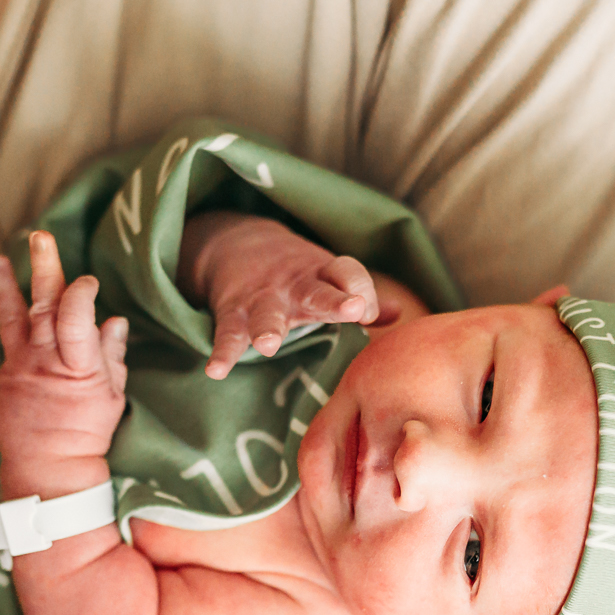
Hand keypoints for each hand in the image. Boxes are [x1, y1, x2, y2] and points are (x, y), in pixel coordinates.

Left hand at [0, 231, 130, 498]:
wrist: (47, 467)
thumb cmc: (87, 432)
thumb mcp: (111, 395)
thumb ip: (111, 355)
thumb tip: (113, 321)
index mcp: (78, 367)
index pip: (76, 317)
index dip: (81, 293)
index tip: (89, 282)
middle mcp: (46, 362)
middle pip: (44, 306)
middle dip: (44, 268)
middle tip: (41, 237)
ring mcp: (21, 367)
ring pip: (14, 316)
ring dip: (7, 284)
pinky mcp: (5, 374)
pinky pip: (7, 337)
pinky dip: (6, 312)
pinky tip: (3, 292)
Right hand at [180, 212, 378, 378]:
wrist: (235, 243)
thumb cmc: (296, 275)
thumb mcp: (327, 278)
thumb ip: (359, 297)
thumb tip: (398, 314)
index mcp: (325, 275)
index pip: (349, 274)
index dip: (362, 290)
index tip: (367, 312)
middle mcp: (296, 285)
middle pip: (318, 291)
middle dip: (335, 301)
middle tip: (352, 309)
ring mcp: (263, 298)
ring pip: (268, 313)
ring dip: (268, 328)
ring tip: (268, 345)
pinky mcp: (233, 310)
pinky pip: (227, 333)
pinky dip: (222, 351)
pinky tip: (215, 370)